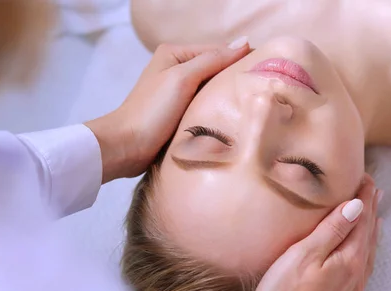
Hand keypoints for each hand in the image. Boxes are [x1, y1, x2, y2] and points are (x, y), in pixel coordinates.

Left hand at [86, 38, 250, 182]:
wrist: (126, 147)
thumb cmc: (152, 111)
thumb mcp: (182, 79)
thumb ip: (212, 60)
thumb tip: (244, 43)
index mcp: (174, 54)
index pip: (216, 51)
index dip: (238, 61)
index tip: (264, 73)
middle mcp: (175, 70)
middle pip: (214, 71)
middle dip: (233, 81)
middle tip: (259, 92)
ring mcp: (176, 93)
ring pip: (210, 91)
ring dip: (225, 99)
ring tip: (249, 106)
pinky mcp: (178, 114)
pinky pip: (203, 107)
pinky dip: (215, 112)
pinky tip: (229, 119)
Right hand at [251, 175, 380, 290]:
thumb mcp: (305, 254)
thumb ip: (332, 230)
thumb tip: (358, 206)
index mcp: (349, 259)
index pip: (361, 219)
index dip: (364, 197)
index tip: (366, 178)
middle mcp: (357, 274)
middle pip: (368, 235)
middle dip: (371, 211)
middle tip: (374, 191)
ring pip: (368, 253)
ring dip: (370, 232)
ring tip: (373, 217)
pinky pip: (362, 269)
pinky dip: (365, 252)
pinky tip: (359, 255)